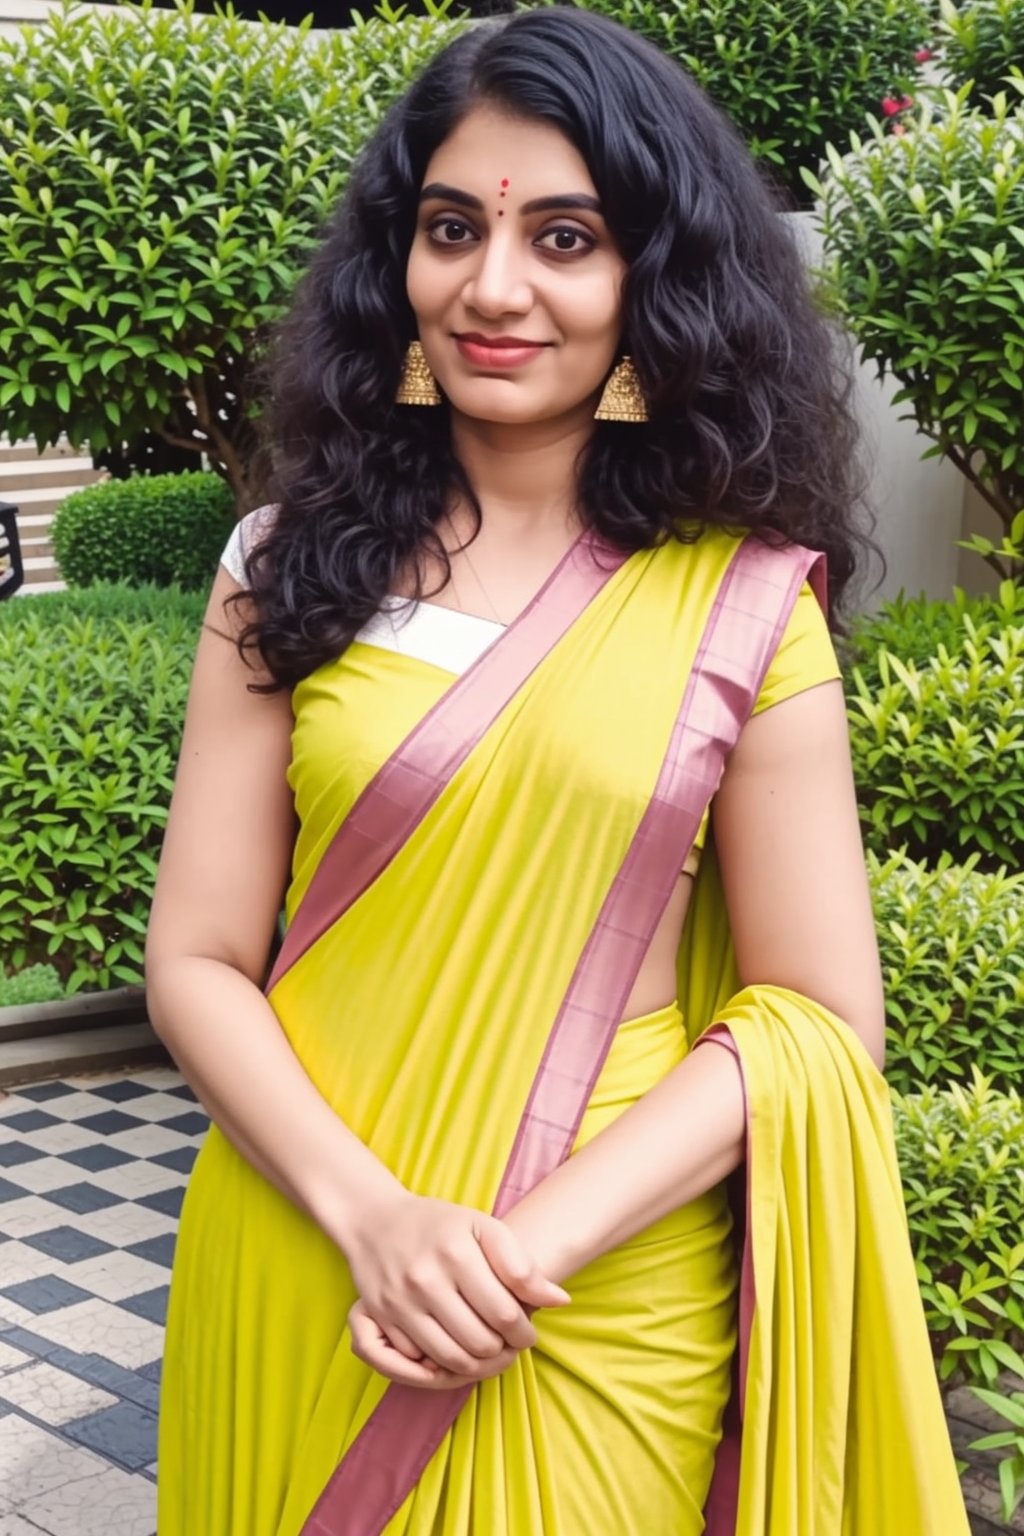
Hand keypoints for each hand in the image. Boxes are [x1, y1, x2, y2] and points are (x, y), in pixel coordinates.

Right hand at [345, 1192, 569, 1381]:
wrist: (376, 1221)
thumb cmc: (439, 1226)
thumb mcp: (483, 1228)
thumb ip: (522, 1264)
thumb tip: (559, 1300)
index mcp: (456, 1253)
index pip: (504, 1314)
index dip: (525, 1332)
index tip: (528, 1332)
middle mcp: (424, 1279)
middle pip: (479, 1342)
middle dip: (505, 1352)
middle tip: (511, 1346)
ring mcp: (399, 1302)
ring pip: (451, 1359)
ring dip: (478, 1366)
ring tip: (491, 1354)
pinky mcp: (378, 1319)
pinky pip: (417, 1363)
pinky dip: (441, 1367)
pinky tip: (456, 1355)